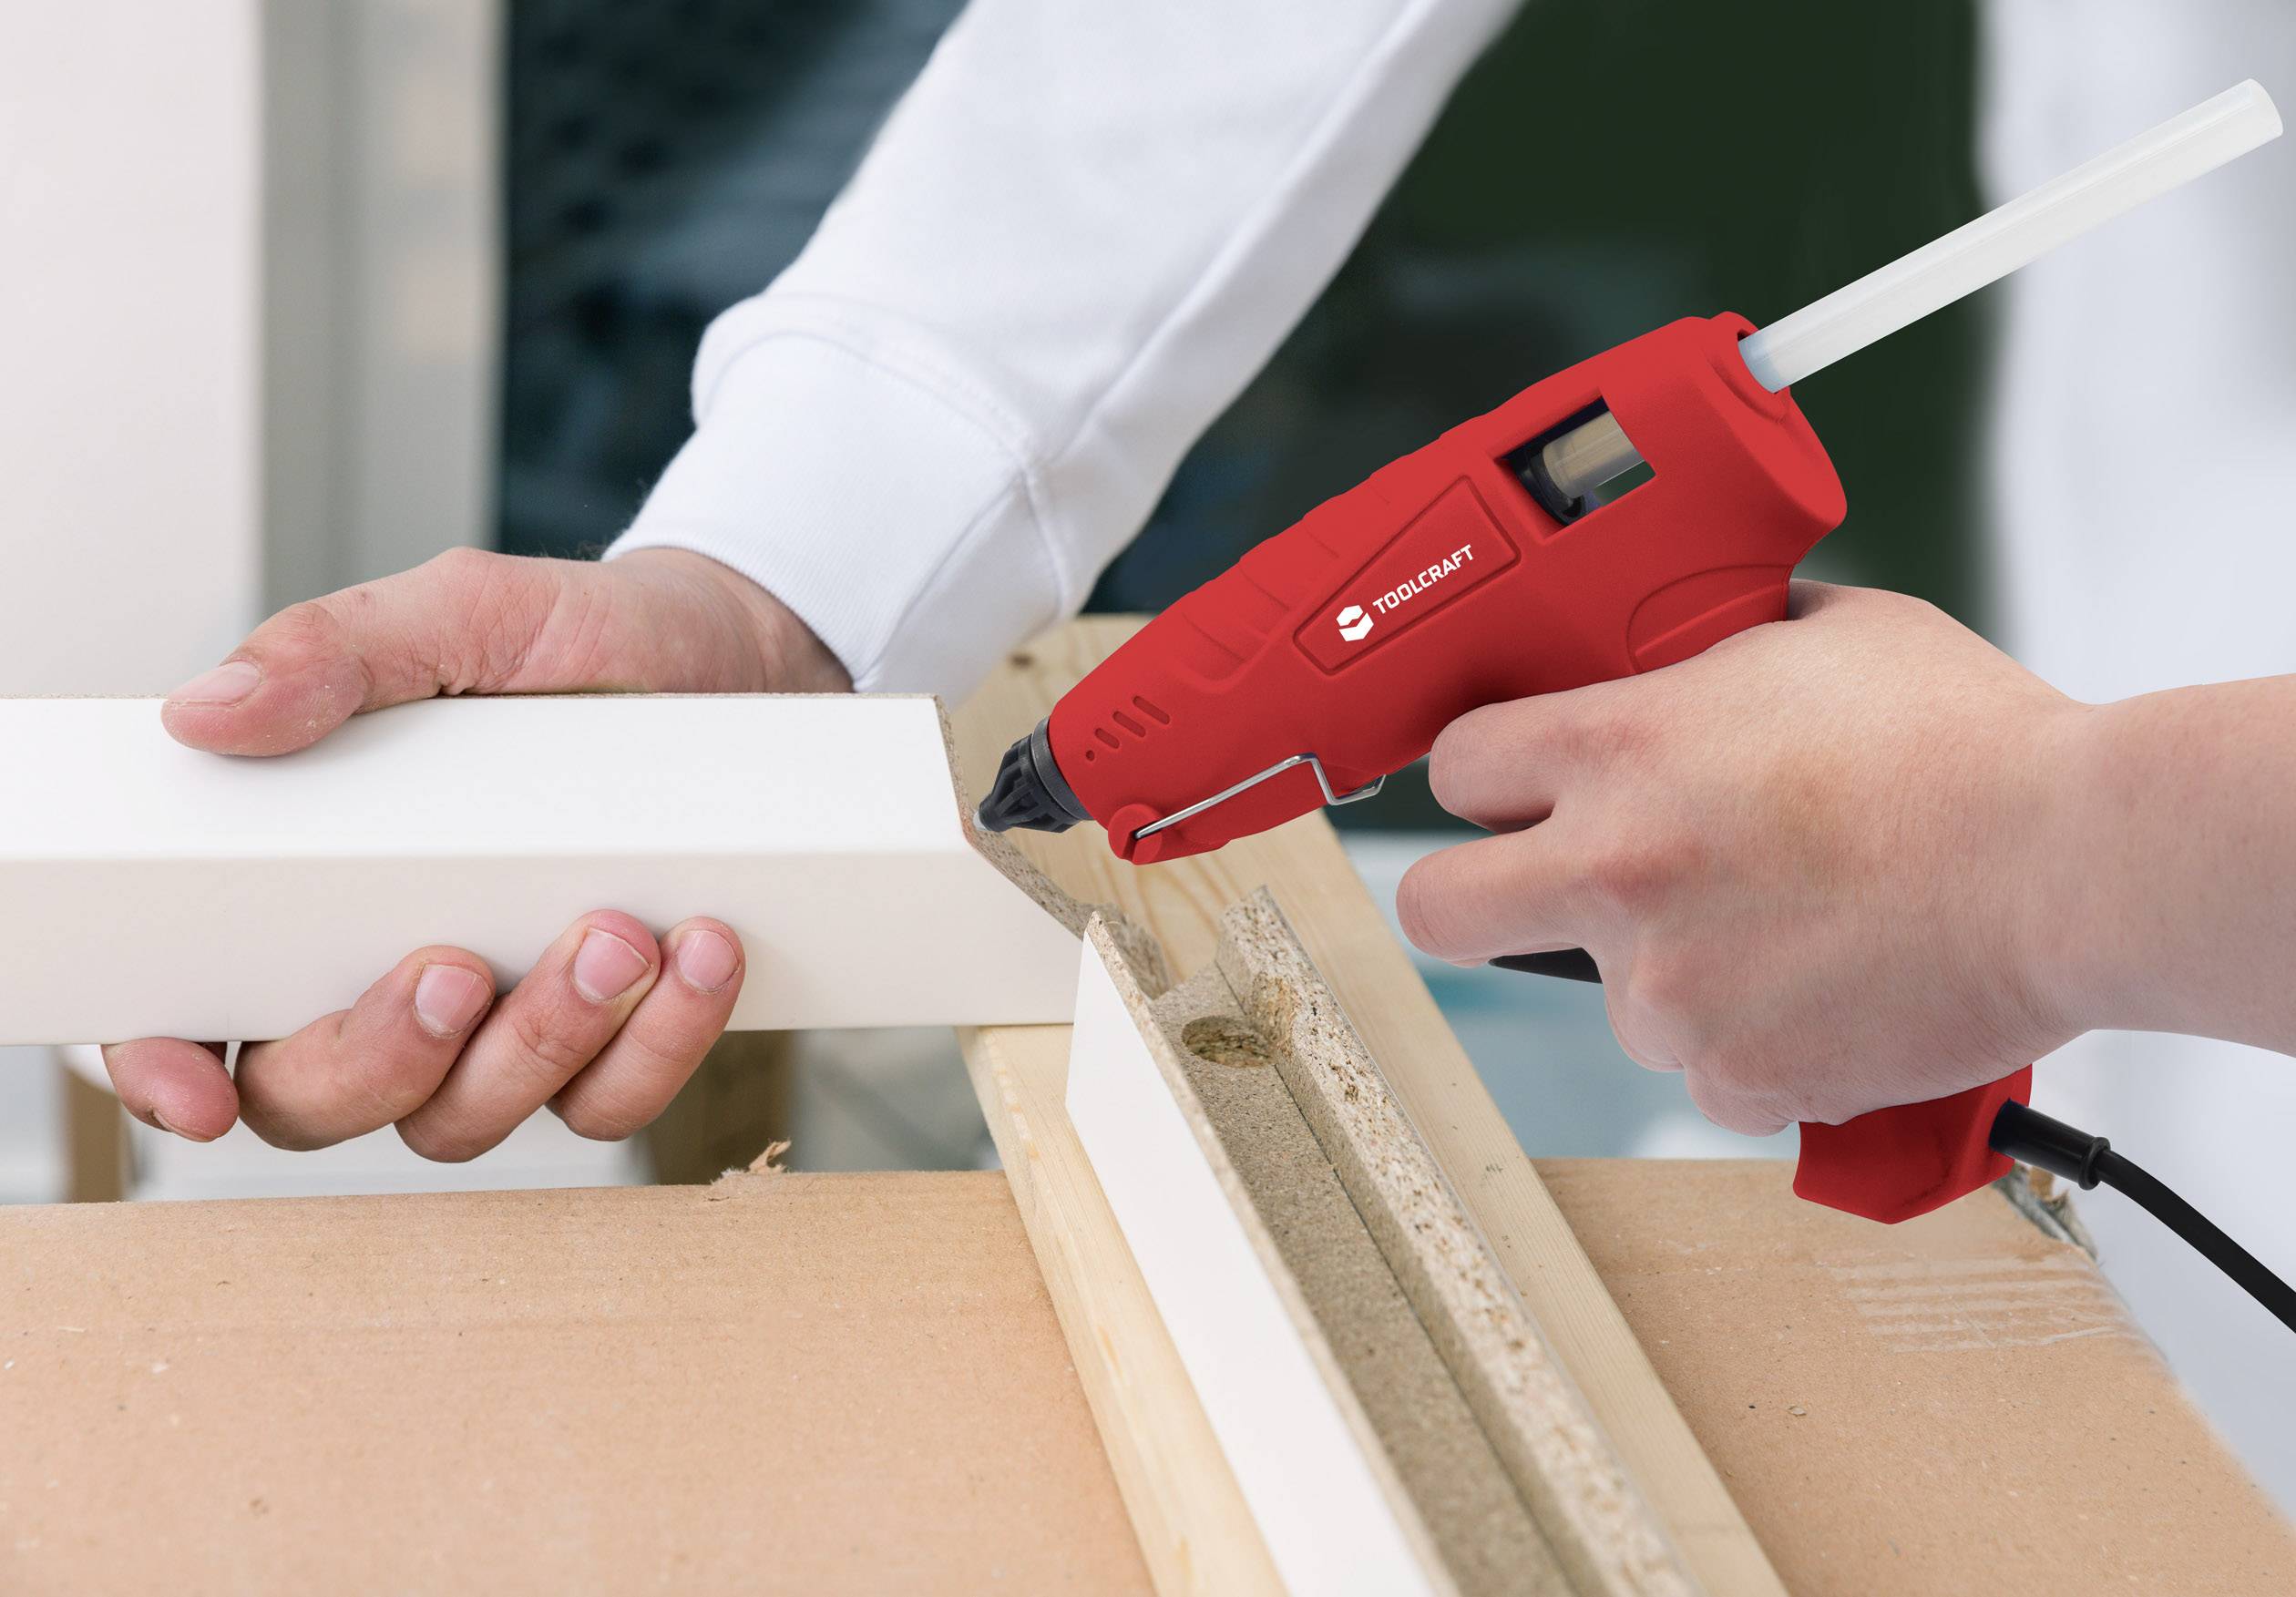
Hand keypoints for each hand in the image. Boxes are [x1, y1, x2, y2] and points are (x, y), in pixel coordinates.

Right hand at [104, 548, 848, 1157]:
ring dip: (539, 1044)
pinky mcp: (609, 1042)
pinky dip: (658, 1044)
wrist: (730, 654)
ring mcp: (494, 1027)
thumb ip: (335, 652)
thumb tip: (207, 712)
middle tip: (459, 967)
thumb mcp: (461, 614)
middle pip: (316, 1100)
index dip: (165, 1072)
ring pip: (465, 1119)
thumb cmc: (574, 643)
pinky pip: (611, 1102)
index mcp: (300, 888)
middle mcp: (379, 978)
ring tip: (615, 933)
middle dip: (383, 1056)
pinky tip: (698, 949)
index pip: (185, 1014)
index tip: (199, 1087)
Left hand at [1397, 583, 2085, 1135]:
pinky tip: (1824, 990)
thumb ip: (1726, 646)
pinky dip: (1753, 1045)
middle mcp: (1613, 871)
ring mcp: (1663, 987)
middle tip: (1534, 890)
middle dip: (1469, 896)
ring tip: (1787, 928)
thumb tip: (1701, 643)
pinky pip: (1706, 1070)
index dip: (1485, 777)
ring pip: (1610, 995)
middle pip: (1436, 907)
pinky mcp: (1731, 1075)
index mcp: (1618, 748)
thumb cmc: (1968, 741)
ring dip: (1670, 972)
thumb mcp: (1827, 632)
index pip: (1456, 765)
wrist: (2071, 863)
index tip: (1514, 792)